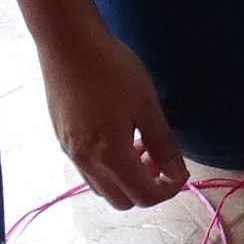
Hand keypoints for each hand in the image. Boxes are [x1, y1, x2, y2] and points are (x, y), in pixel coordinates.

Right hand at [41, 24, 188, 208]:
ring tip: (138, 143)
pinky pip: (88, 170)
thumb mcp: (147, 106)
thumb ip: (164, 145)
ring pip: (103, 188)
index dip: (169, 190)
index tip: (180, 170)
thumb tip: (177, 173)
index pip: (145, 196)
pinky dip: (109, 166)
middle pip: (123, 201)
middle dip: (147, 187)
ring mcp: (70, 152)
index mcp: (110, 155)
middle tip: (158, 157)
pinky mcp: (62, 139)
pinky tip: (117, 135)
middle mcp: (86, 161)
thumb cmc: (111, 69)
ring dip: (126, 178)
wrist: (67, 42)